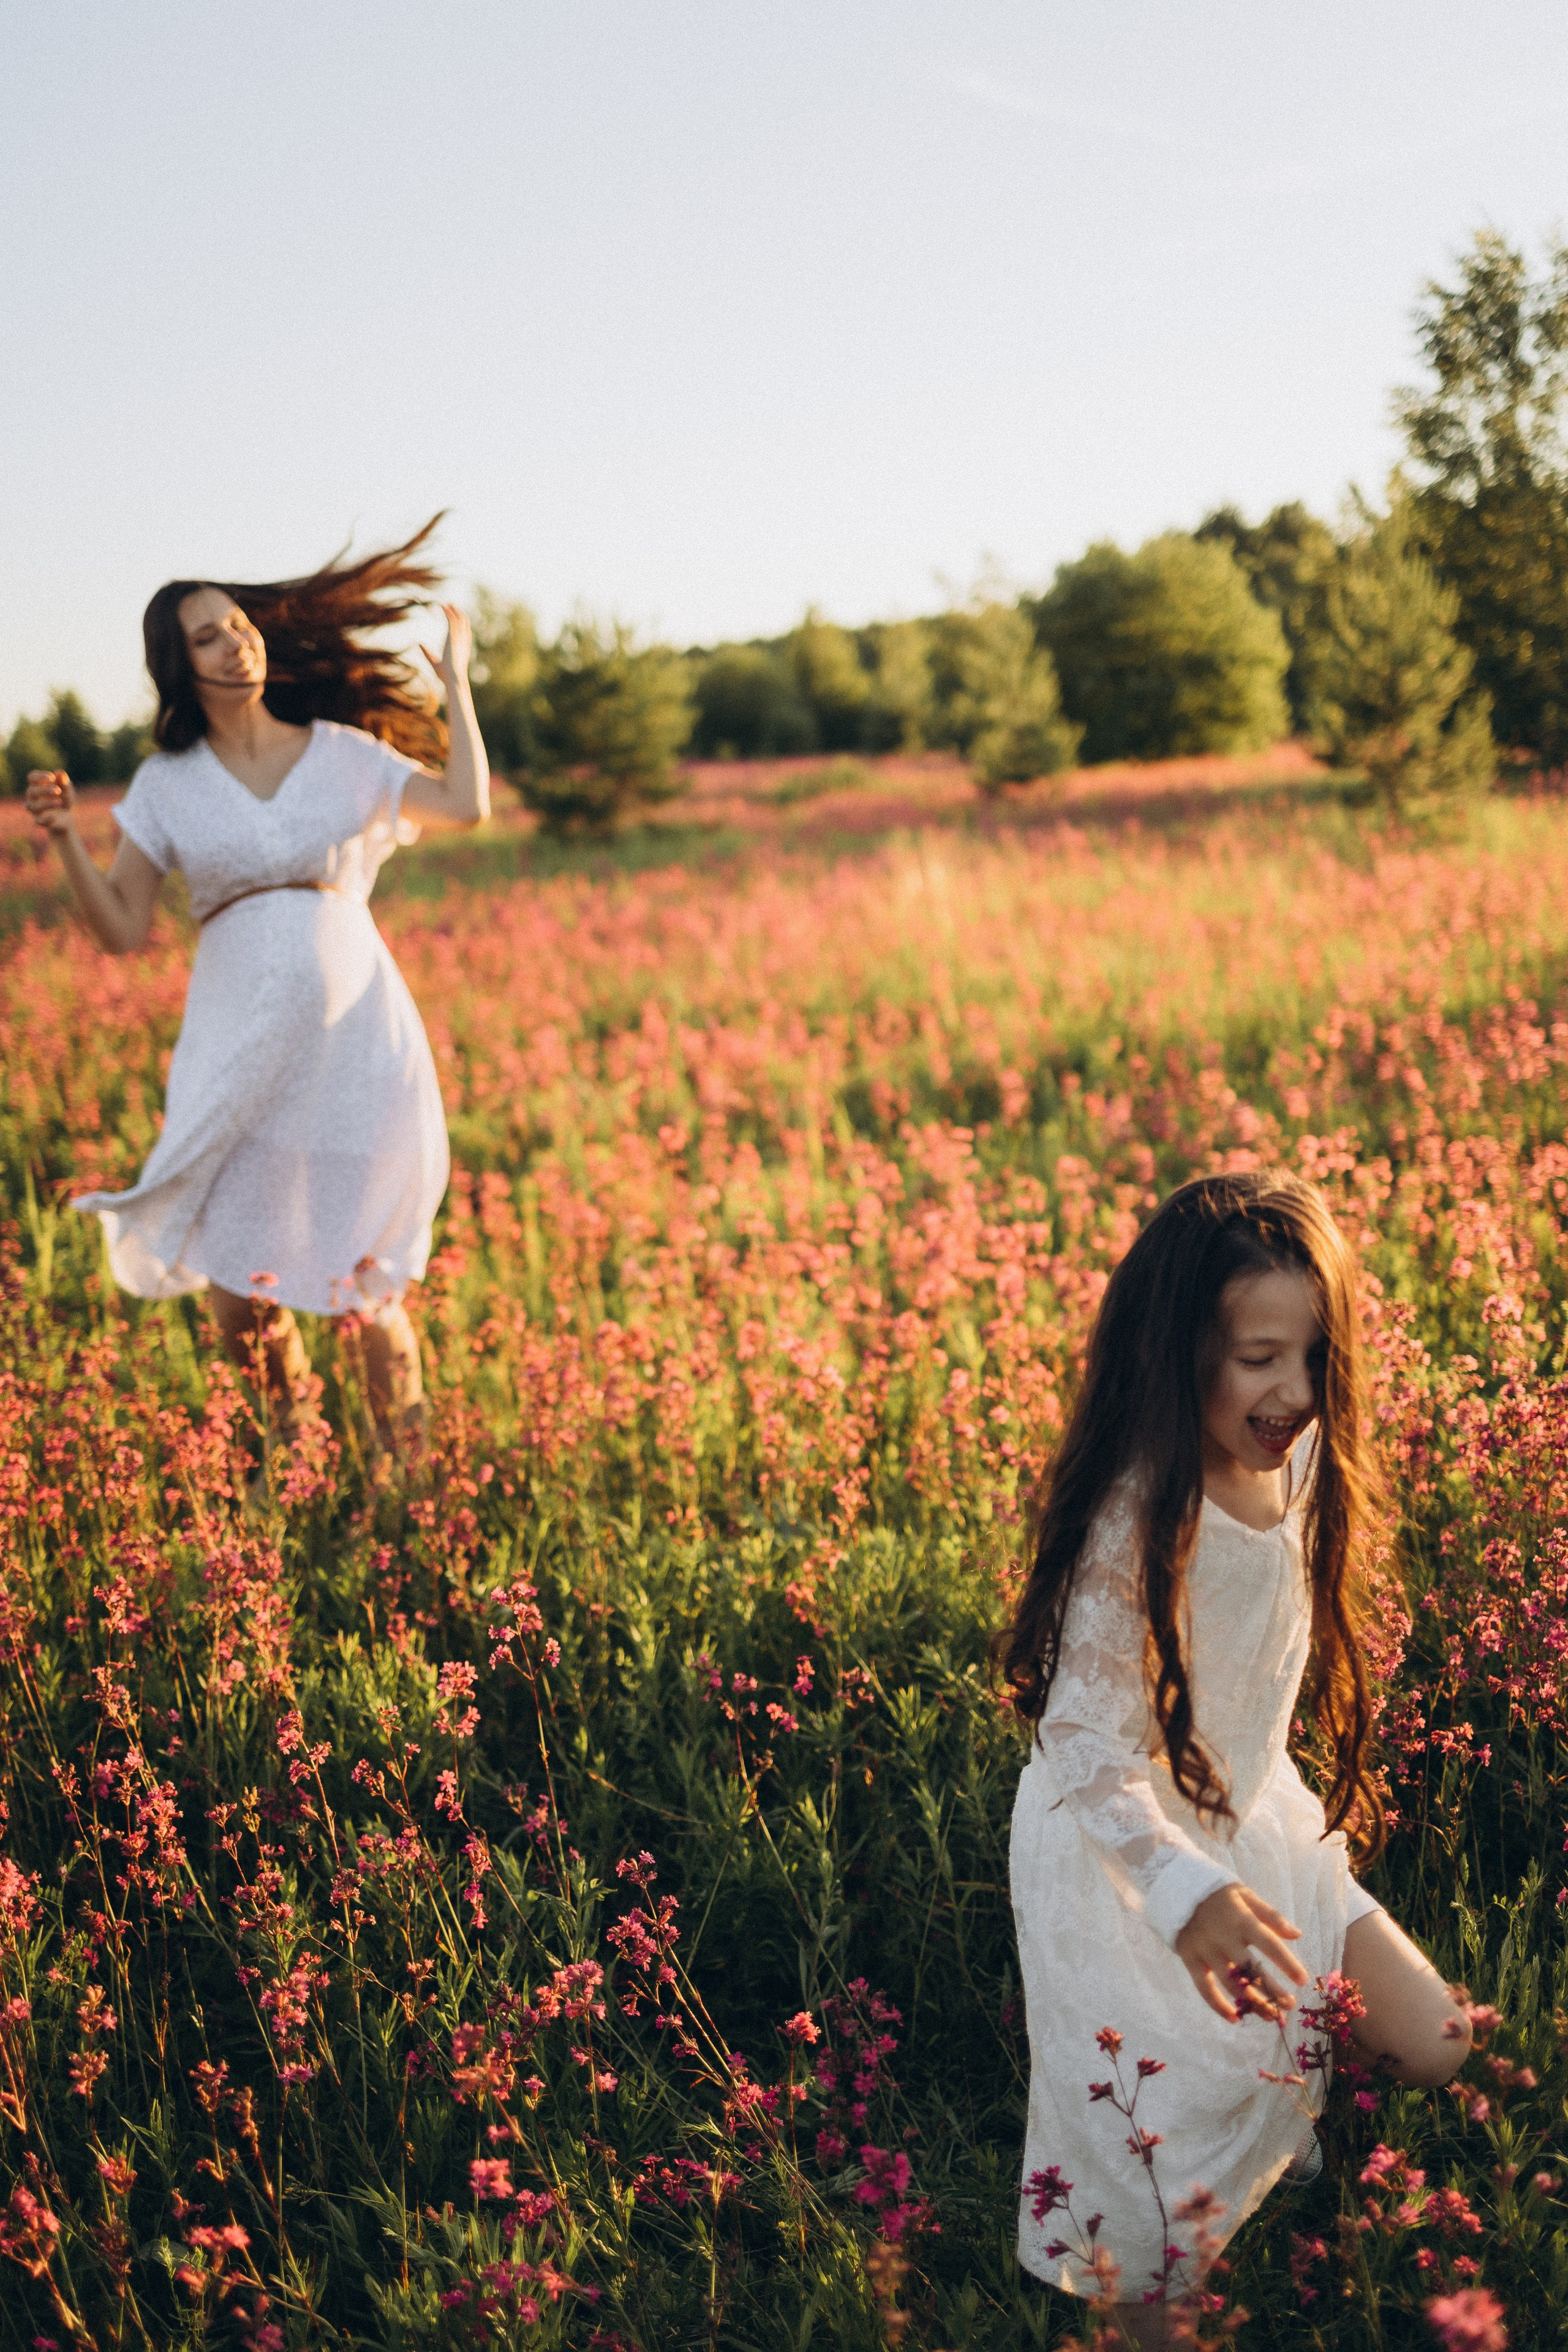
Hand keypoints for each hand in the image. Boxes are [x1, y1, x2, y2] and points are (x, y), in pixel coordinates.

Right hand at [25, 768, 75, 838]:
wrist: (66, 818)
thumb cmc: (64, 799)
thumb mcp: (67, 790)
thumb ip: (64, 782)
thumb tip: (60, 773)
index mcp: (37, 785)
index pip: (32, 777)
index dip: (39, 776)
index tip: (52, 778)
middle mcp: (32, 797)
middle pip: (31, 791)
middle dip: (44, 790)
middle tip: (58, 790)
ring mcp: (35, 810)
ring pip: (32, 806)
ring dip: (46, 803)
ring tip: (60, 801)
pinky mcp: (40, 821)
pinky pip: (38, 821)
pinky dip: (45, 819)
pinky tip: (54, 817)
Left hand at [420, 601, 471, 689]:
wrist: (452, 679)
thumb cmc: (444, 675)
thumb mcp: (433, 662)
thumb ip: (426, 652)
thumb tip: (418, 644)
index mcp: (462, 649)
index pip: (465, 632)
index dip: (460, 624)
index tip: (453, 617)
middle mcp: (463, 642)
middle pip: (464, 623)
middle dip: (458, 613)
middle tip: (450, 606)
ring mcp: (460, 639)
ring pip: (460, 619)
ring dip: (453, 610)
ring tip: (446, 604)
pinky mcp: (454, 637)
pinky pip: (453, 620)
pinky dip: (448, 612)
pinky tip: (442, 606)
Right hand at [1174, 1882, 1307, 2023]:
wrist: (1175, 1887)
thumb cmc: (1217, 1893)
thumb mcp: (1245, 1894)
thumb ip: (1271, 1916)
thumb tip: (1297, 1934)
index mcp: (1241, 1919)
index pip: (1269, 1944)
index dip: (1287, 1963)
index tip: (1303, 1980)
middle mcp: (1224, 1937)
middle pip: (1252, 1970)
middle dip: (1273, 1990)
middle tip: (1290, 2004)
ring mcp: (1206, 1950)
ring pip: (1231, 1984)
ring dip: (1253, 2003)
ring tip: (1271, 2016)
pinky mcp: (1190, 1959)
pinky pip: (1204, 1988)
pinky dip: (1218, 2006)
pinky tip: (1235, 2018)